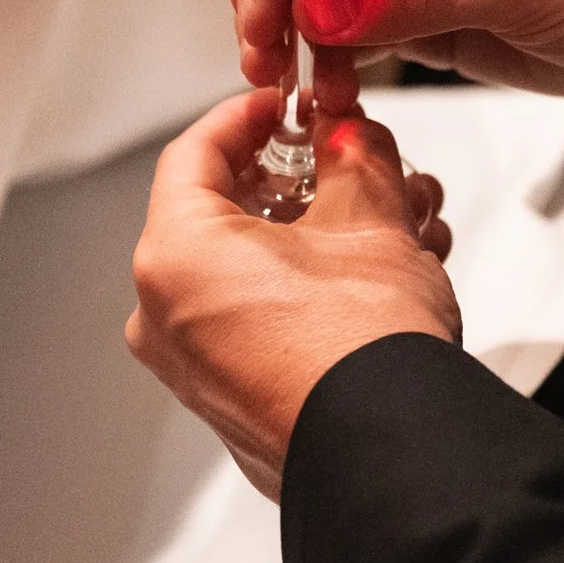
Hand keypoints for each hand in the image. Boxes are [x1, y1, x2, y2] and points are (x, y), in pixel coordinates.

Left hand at [127, 92, 458, 500]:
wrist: (397, 460)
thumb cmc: (367, 353)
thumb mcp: (372, 221)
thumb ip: (355, 156)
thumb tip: (350, 135)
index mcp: (175, 257)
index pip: (193, 152)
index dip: (248, 115)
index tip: (284, 103)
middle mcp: (167, 316)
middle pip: (227, 213)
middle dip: (305, 181)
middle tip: (350, 160)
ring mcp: (196, 368)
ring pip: (254, 269)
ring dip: (323, 235)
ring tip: (395, 221)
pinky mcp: (232, 403)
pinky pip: (260, 320)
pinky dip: (310, 288)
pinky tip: (379, 275)